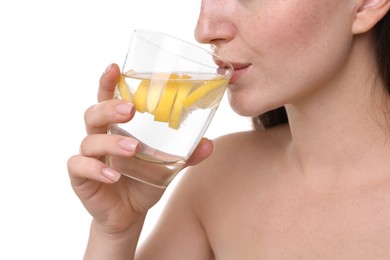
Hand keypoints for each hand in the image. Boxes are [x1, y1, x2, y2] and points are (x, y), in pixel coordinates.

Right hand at [67, 63, 213, 234]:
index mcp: (117, 128)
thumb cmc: (144, 181)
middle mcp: (99, 137)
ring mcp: (88, 157)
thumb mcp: (167, 167)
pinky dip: (96, 169)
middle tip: (130, 109)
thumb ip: (185, 156)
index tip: (115, 66)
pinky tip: (114, 176)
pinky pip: (80, 167)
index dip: (108, 81)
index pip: (107, 98)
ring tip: (133, 148)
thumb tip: (209, 144)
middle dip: (109, 107)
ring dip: (111, 143)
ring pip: (90, 140)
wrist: (129, 214)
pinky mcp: (81, 178)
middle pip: (94, 113)